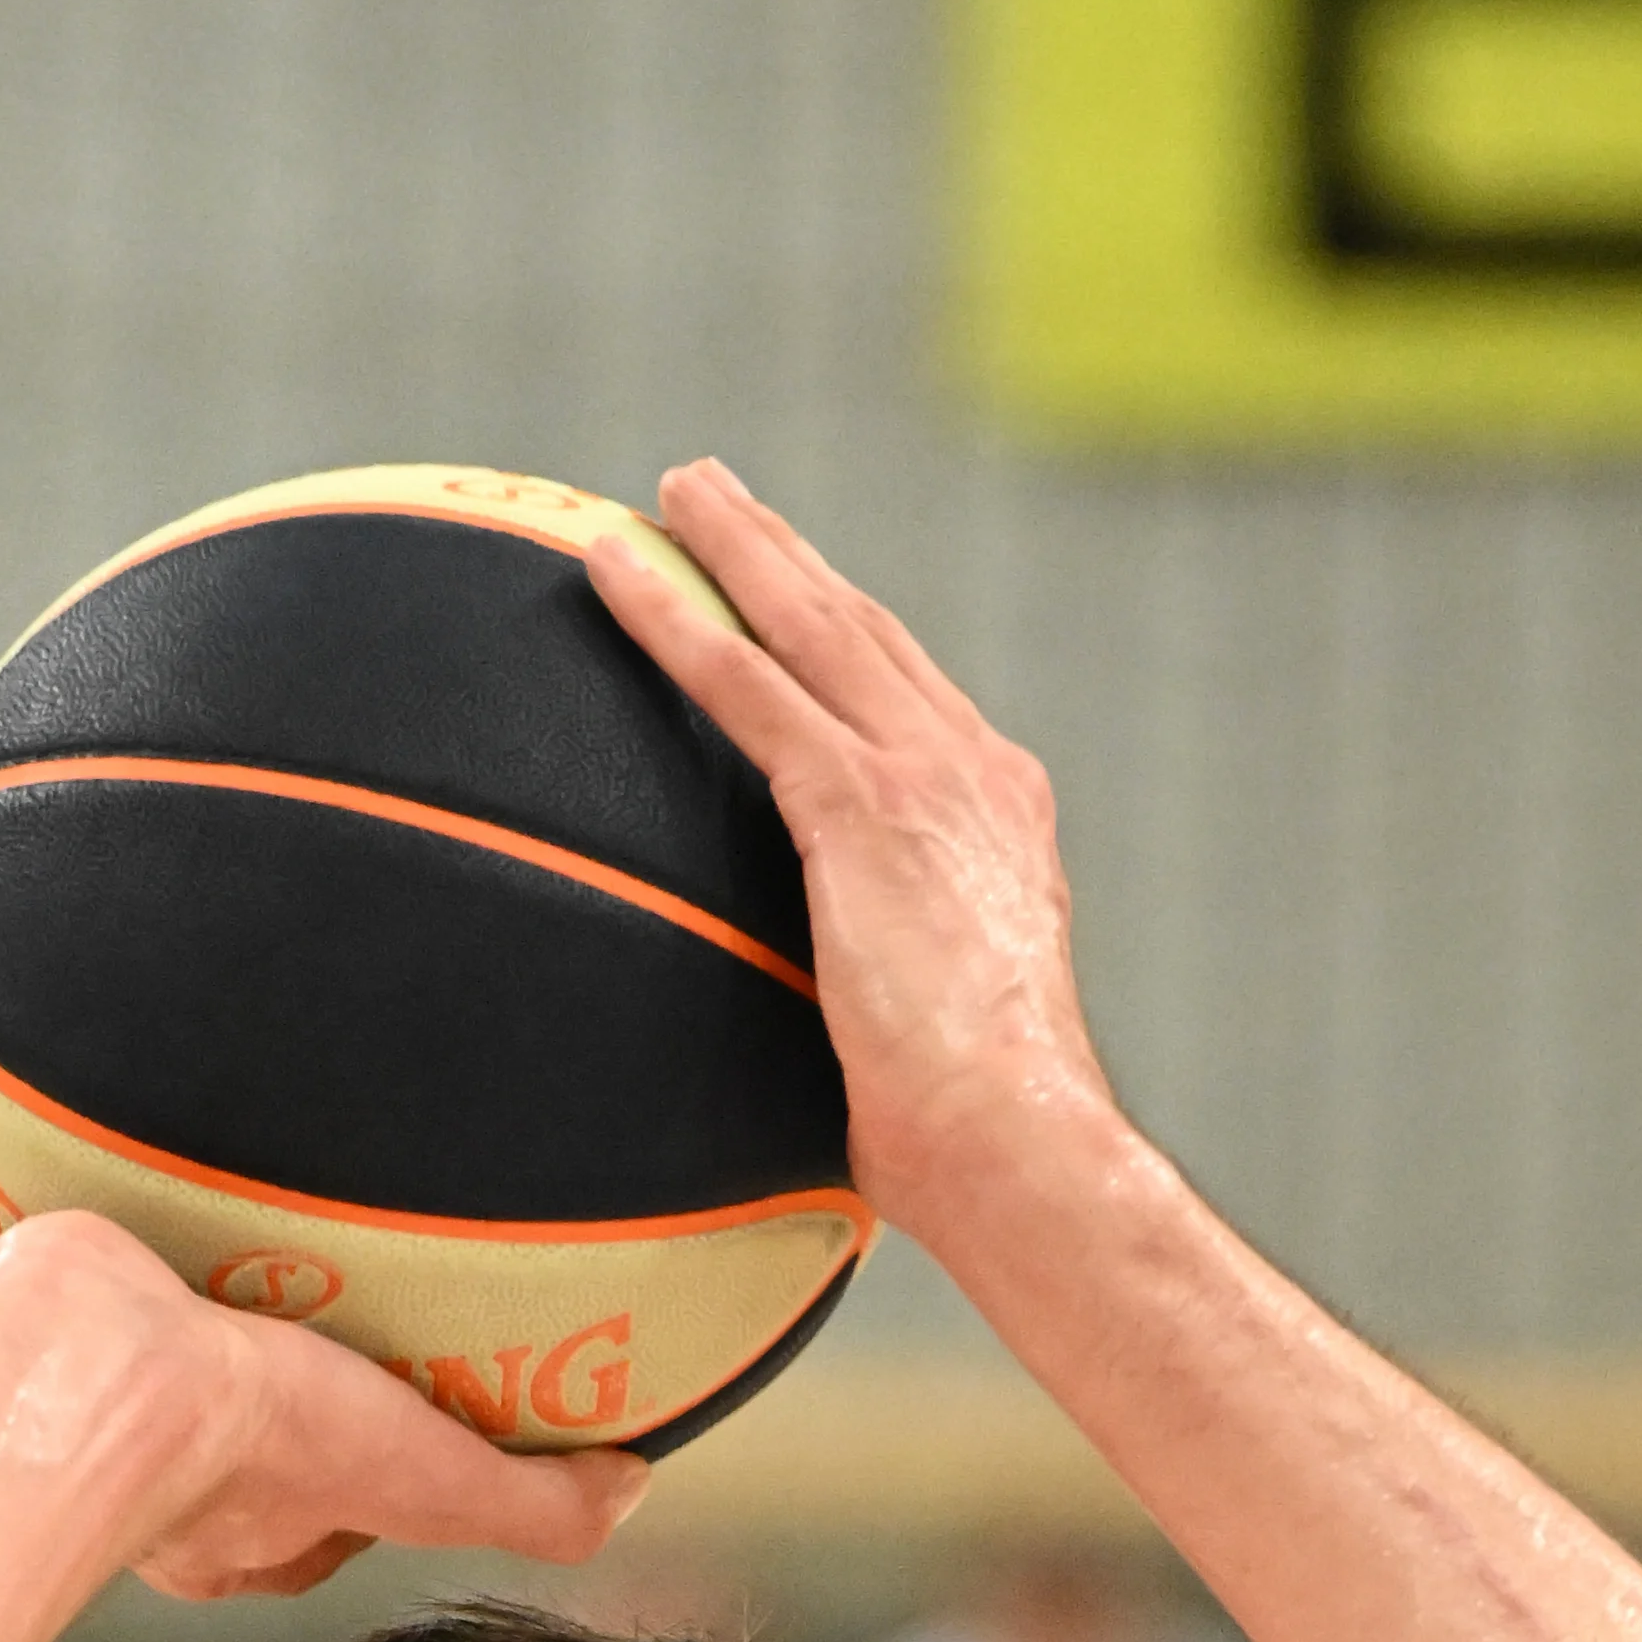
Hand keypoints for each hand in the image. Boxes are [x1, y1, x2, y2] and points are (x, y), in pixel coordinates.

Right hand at [0, 1205, 644, 1603]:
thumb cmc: (252, 1440)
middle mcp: (127, 1472)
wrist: (90, 1372)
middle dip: (206, 1380)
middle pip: (178, 1422)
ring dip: (87, 1301)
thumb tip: (635, 1485)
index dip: (334, 1469)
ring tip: (124, 1226)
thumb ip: (534, 1501)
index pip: (293, 1503)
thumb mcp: (429, 1477)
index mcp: (227, 1517)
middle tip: (249, 1306)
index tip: (363, 1412)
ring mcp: (38, 1389)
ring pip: (61, 1346)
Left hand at [589, 462, 1122, 1266]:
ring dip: (732, 549)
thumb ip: (888, 1010)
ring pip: (806, 627)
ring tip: (669, 496)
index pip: (908, 700)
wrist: (1024, 1143)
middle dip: (786, 557)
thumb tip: (843, 1076)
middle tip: (715, 499)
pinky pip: (746, 686)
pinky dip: (677, 620)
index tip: (793, 593)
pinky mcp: (862, 807)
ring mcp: (922, 779)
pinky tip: (617, 571)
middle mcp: (973, 773)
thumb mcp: (934, 1048)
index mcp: (1000, 824)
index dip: (842, 636)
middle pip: (860, 632)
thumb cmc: (983, 1145)